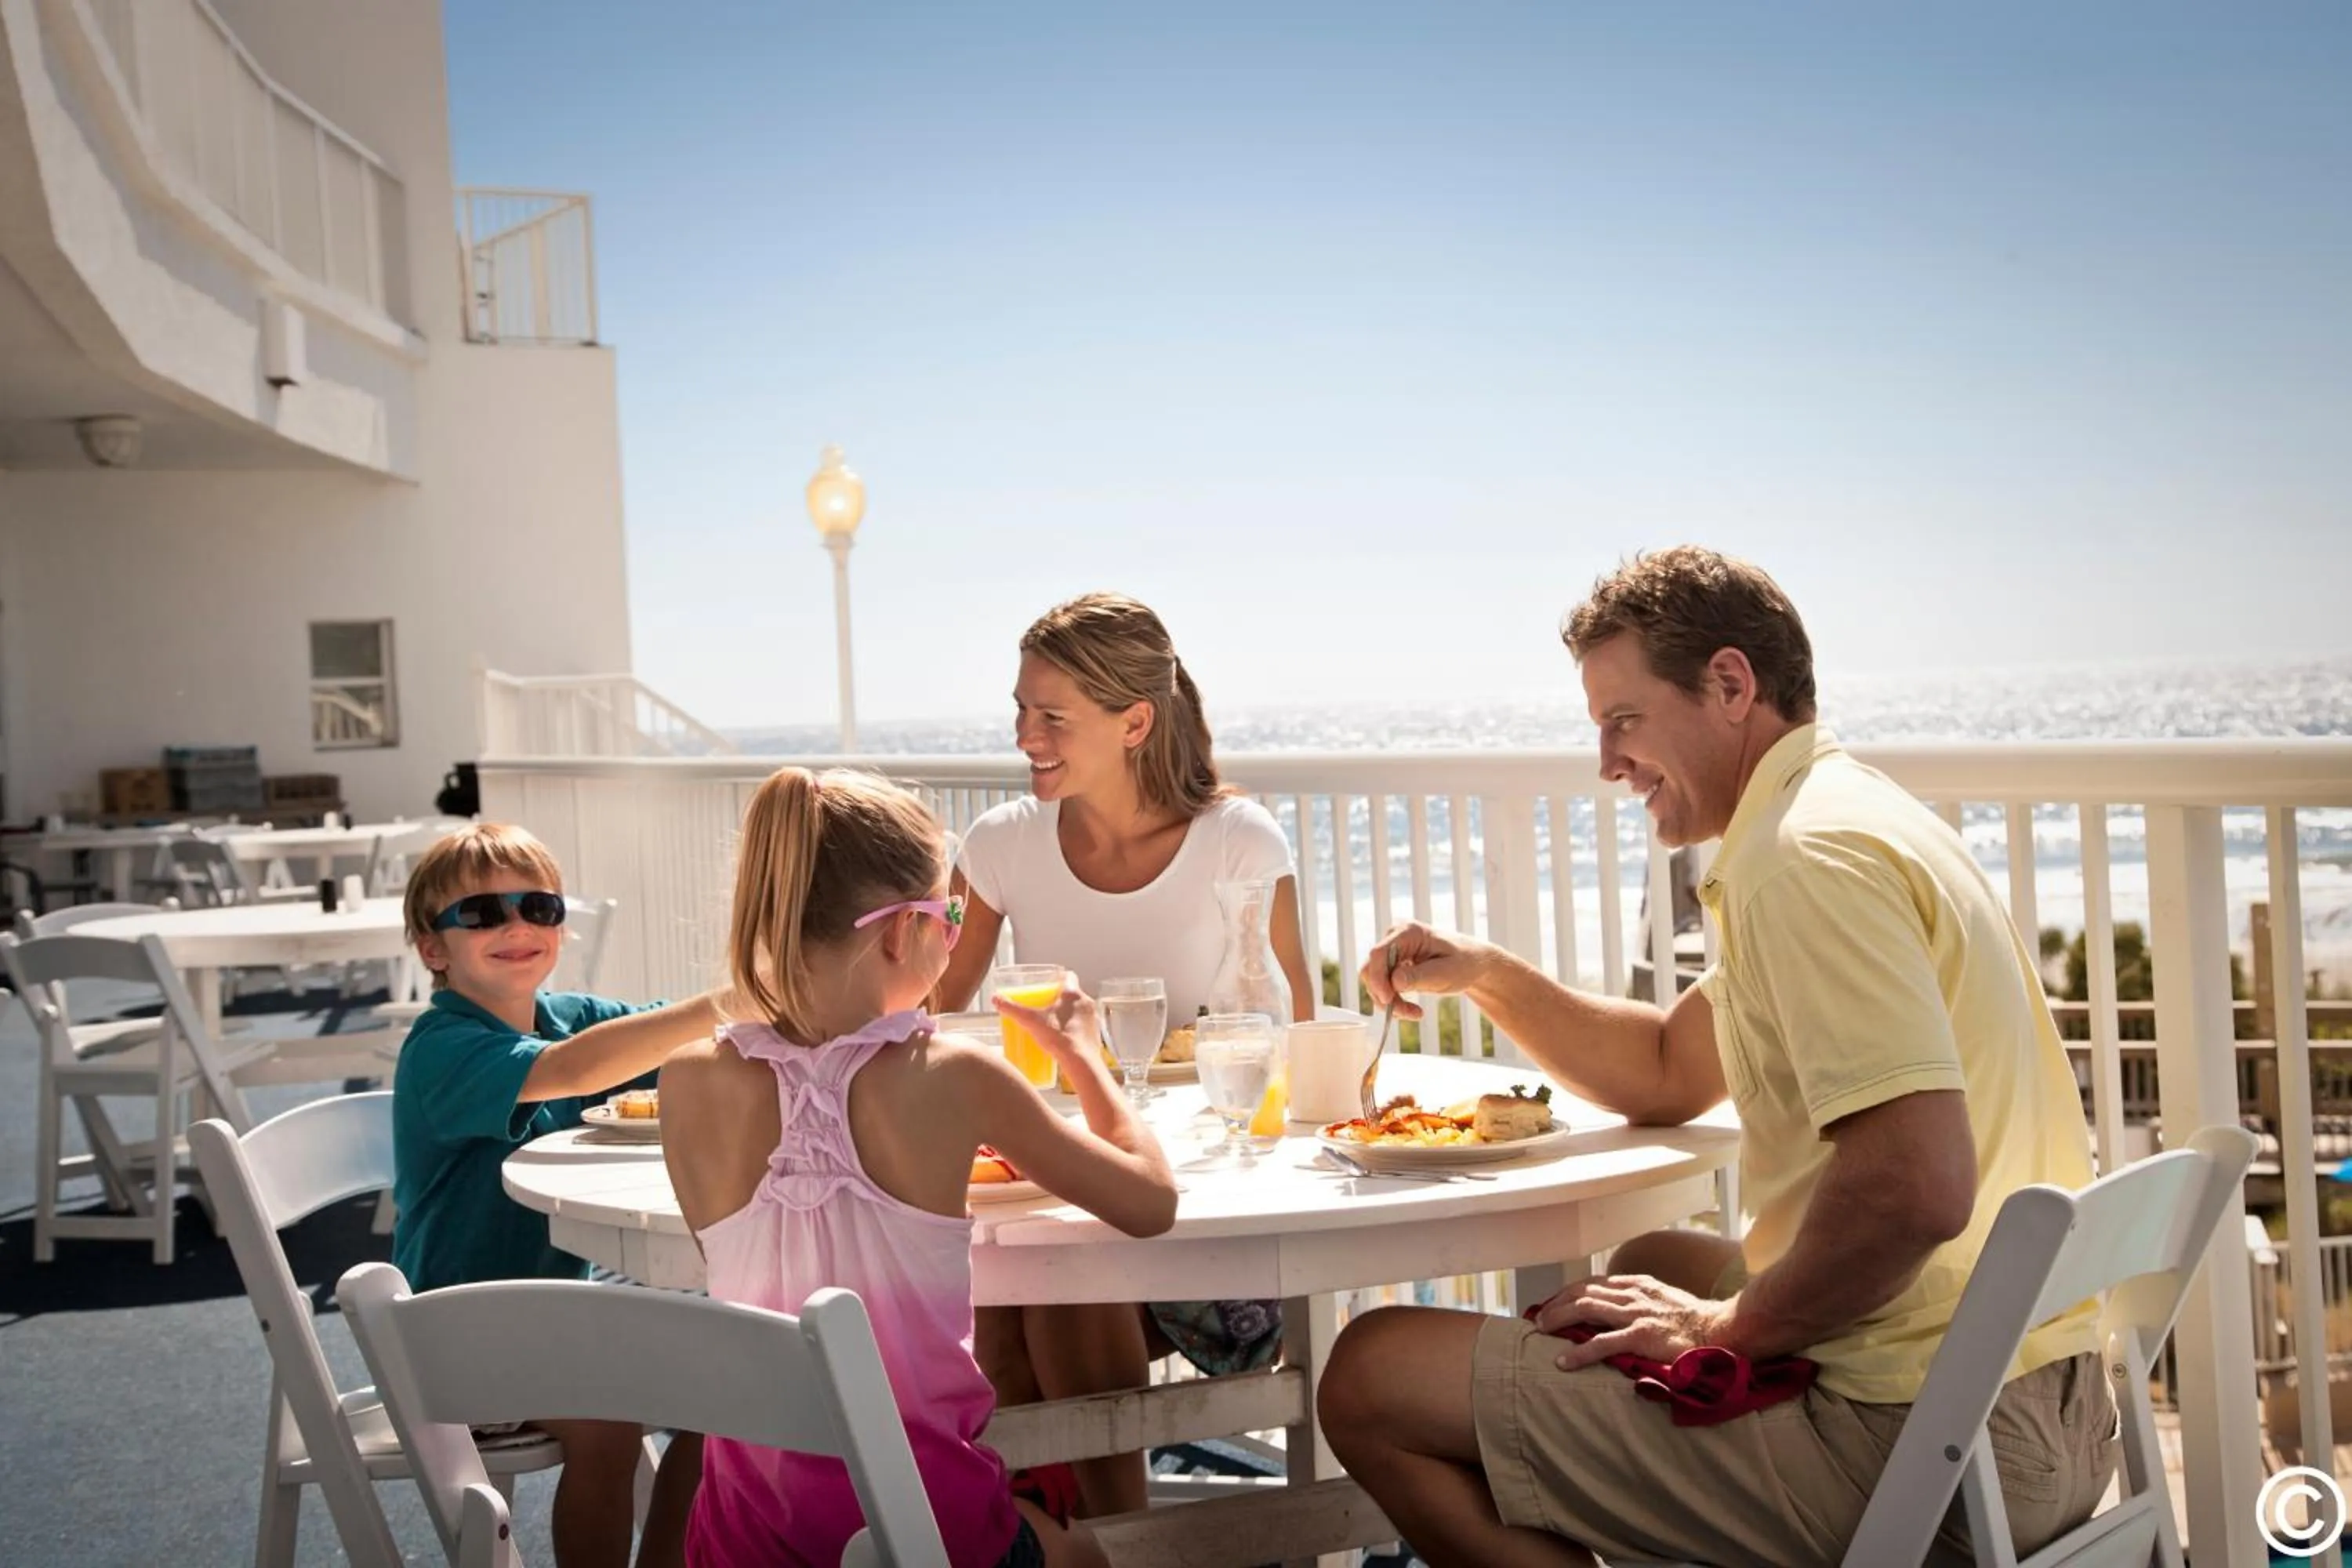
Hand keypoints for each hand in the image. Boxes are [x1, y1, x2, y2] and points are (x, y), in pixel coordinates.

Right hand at [991, 976, 1103, 1066]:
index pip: (1069, 977)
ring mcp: (1093, 1019)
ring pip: (1079, 1011)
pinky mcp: (1096, 1035)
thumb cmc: (1059, 1038)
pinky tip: (1064, 1039)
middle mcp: (1086, 1003)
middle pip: (1072, 995)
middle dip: (1059, 1000)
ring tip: (1053, 1024)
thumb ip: (1012, 1009)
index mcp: (1073, 994)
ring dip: (1068, 1015)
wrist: (1080, 1062)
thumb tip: (996, 999)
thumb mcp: (1031, 1021)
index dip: (1058, 978)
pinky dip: (1075, 1030)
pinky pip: (1084, 1027)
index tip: (1049, 984)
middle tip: (1045, 1006)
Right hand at [1359, 921, 1493, 1020]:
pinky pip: (1383, 986)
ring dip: (1391, 1002)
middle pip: (1372, 969)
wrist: (1473, 965)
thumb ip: (1419, 976)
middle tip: (1408, 1013)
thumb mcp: (1445, 972)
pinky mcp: (1393, 966)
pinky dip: (1394, 1002)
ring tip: (1415, 1013)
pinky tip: (1411, 1010)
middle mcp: (1394, 938)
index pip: (1379, 953)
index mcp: (1407, 931)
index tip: (1388, 1000)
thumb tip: (1393, 982)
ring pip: (1375, 982)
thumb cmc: (1464, 964)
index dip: (1378, 978)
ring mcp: (1392, 952)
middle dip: (1385, 995)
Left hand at [1527, 1273, 1734, 1369]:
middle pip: (1582, 1292)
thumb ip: (1640, 1301)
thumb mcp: (1663, 1300)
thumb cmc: (1694, 1320)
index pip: (1592, 1283)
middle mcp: (1632, 1294)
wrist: (1721, 1330)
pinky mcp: (1642, 1336)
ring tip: (1541, 1331)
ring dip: (1559, 1319)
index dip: (1568, 1292)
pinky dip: (1580, 1352)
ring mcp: (1636, 1314)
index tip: (1552, 1303)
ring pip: (1585, 1308)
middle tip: (1539, 1318)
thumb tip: (1617, 1308)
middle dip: (1556, 1303)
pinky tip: (1564, 1362)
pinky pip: (1603, 1343)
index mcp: (1637, 1284)